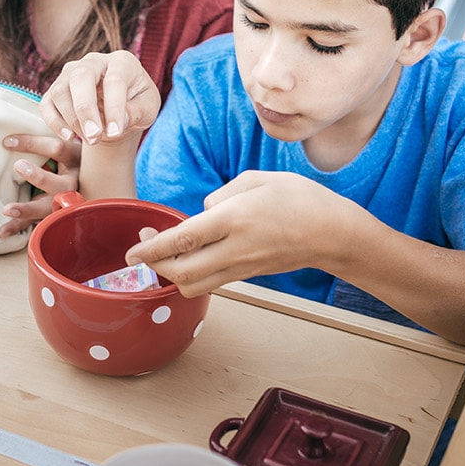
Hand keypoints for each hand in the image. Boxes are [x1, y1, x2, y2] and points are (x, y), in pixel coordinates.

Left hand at [0, 134, 80, 237]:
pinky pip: (39, 222)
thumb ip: (46, 137)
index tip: (7, 142)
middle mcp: (75, 181)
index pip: (57, 148)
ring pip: (51, 208)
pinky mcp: (57, 213)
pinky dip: (20, 226)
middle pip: (61, 184)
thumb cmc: (68, 152)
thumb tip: (10, 134)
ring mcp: (68, 200)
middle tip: (18, 166)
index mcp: (76, 157)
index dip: (33, 144)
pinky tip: (3, 231)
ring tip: (7, 209)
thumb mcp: (64, 140)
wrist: (93, 170)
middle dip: (40, 177)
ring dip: (28, 210)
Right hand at [39, 51, 159, 145]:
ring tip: (90, 140)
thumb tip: (118, 122)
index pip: (114, 80)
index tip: (115, 133)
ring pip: (60, 90)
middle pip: (80, 77)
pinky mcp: (57, 88)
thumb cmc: (136, 105)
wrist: (118, 109)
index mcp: (122, 62)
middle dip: (85, 109)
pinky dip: (54, 122)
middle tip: (94, 136)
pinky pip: (47, 103)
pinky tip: (69, 137)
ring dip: (72, 119)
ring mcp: (71, 72)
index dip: (114, 107)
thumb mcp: (148, 109)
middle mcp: (94, 61)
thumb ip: (137, 113)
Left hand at [126, 172, 352, 294]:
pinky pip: (210, 283)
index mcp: (234, 219)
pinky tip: (190, 258)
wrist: (333, 234)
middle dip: (153, 266)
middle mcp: (234, 248)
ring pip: (193, 285)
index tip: (132, 251)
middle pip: (180, 273)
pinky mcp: (248, 276)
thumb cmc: (299, 199)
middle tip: (142, 250)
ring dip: (171, 275)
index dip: (151, 249)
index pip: (182, 240)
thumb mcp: (257, 180)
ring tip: (163, 256)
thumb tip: (202, 214)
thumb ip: (221, 195)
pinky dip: (192, 275)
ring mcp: (241, 267)